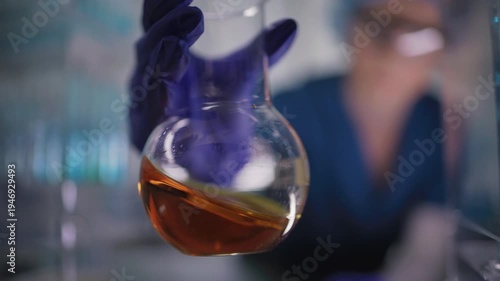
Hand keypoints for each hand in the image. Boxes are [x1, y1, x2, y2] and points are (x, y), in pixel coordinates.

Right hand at [129, 0, 296, 151]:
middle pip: (148, 45)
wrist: (214, 163)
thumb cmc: (216, 114)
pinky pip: (144, 118)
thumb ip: (261, 54)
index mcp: (167, 56)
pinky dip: (155, 105)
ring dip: (161, 61)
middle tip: (192, 15)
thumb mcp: (238, 79)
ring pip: (145, 79)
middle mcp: (151, 77)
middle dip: (166, 28)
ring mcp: (145, 107)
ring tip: (180, 50)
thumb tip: (290, 26)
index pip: (159, 23)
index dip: (163, 6)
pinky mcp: (145, 138)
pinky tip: (166, 96)